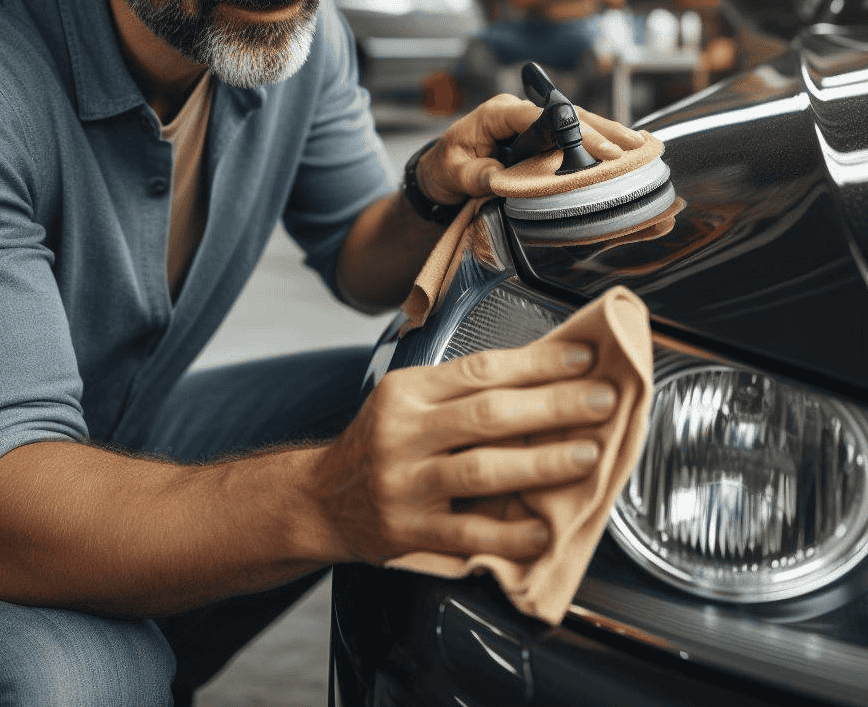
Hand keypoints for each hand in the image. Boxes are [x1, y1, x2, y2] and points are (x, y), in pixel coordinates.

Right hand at [314, 341, 616, 564]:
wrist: (323, 499)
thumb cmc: (378, 444)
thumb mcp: (406, 401)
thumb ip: (461, 391)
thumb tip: (543, 377)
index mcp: (407, 393)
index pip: (481, 369)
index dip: (538, 363)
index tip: (584, 358)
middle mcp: (402, 433)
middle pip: (487, 414)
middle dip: (554, 406)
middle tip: (602, 401)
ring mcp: (404, 484)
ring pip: (480, 470)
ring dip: (541, 463)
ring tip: (586, 456)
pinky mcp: (408, 531)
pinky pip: (466, 534)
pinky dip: (509, 534)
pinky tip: (544, 530)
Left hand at [416, 94, 645, 205]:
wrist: (438, 173)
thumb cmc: (445, 168)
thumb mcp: (454, 174)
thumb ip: (478, 176)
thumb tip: (503, 179)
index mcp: (498, 113)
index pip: (541, 117)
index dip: (570, 131)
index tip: (595, 147)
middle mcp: (518, 112)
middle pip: (567, 115)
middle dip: (600, 131)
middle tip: (628, 147)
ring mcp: (531, 124)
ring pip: (574, 123)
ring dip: (606, 134)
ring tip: (637, 145)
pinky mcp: (539, 139)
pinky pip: (570, 137)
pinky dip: (595, 143)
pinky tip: (621, 149)